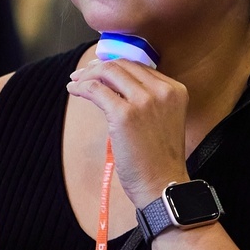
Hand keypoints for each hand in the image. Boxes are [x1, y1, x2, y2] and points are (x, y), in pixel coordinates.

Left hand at [66, 59, 190, 205]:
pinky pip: (96, 89)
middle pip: (123, 65)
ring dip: (88, 75)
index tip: (100, 69)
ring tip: (76, 82)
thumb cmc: (159, 160)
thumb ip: (148, 100)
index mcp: (175, 91)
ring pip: (108, 72)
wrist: (162, 185)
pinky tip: (74, 91)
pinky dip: (82, 87)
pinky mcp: (124, 114)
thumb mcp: (163, 120)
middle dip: (99, 67)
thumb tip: (115, 85)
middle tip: (83, 74)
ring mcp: (144, 101)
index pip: (139, 66)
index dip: (116, 65)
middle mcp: (162, 91)